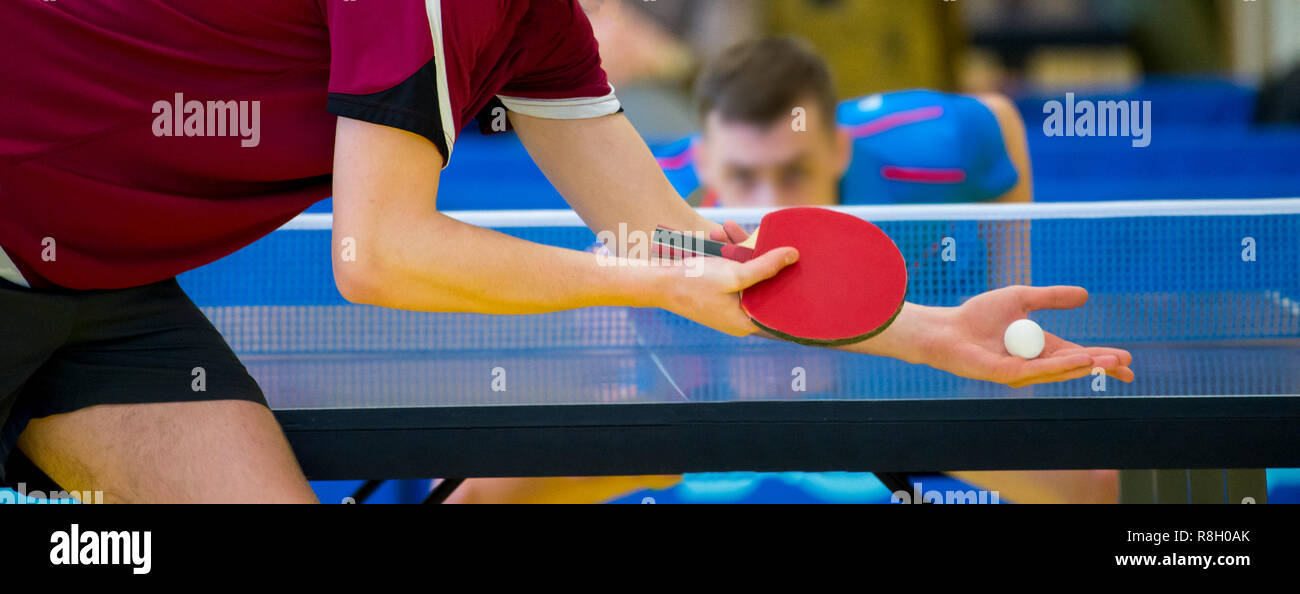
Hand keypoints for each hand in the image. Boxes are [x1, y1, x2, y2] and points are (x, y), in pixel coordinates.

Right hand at [653, 241, 798, 336]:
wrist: (655, 282)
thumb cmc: (693, 283)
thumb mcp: (734, 274)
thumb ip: (765, 266)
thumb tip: (794, 256)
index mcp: (746, 322)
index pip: (779, 310)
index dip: (792, 289)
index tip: (803, 272)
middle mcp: (739, 315)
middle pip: (764, 286)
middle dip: (763, 258)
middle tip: (768, 237)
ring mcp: (728, 302)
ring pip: (746, 273)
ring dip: (740, 249)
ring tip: (728, 229)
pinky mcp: (718, 290)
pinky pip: (731, 270)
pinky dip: (727, 253)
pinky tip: (719, 233)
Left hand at [870, 286, 1133, 387]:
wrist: (946, 328)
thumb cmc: (977, 315)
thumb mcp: (1021, 298)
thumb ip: (1051, 297)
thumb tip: (1085, 295)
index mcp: (1040, 348)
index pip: (1077, 355)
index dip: (1101, 358)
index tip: (1128, 360)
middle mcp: (1035, 363)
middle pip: (1075, 367)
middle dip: (1101, 367)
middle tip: (1128, 367)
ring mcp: (1023, 372)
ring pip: (1061, 371)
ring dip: (1087, 366)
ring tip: (1111, 361)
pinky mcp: (1008, 375)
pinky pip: (1040, 371)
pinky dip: (1062, 365)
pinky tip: (1081, 361)